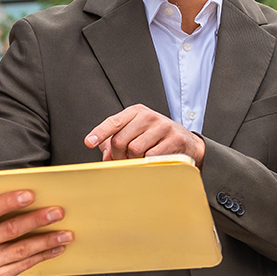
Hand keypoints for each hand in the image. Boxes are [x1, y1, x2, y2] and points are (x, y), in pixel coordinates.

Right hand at [0, 191, 72, 275]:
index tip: (31, 195)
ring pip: (21, 250)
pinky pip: (24, 265)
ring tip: (65, 233)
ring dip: (46, 241)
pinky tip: (55, 248)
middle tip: (57, 213)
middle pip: (10, 230)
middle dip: (36, 220)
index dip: (9, 201)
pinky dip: (42, 256)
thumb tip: (11, 185)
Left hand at [84, 104, 205, 166]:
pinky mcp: (174, 139)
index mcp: (136, 112)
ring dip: (133, 161)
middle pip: (120, 140)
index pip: (113, 122)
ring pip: (134, 150)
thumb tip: (105, 157)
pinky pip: (151, 157)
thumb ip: (116, 143)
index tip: (89, 142)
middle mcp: (149, 116)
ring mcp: (163, 127)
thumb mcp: (135, 134)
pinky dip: (147, 164)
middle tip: (122, 161)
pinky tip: (151, 162)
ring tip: (139, 160)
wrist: (187, 142)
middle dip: (117, 155)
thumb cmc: (156, 139)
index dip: (99, 133)